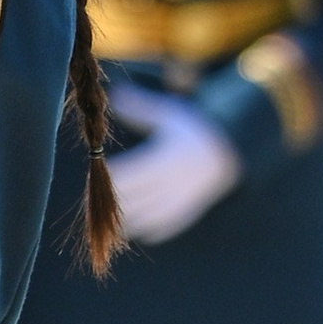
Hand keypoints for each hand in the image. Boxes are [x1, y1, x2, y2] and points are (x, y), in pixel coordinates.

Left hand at [106, 85, 242, 243]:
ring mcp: (180, 200)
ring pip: (143, 218)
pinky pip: (159, 229)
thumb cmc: (191, 130)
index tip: (98, 172)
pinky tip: (132, 225)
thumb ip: (140, 109)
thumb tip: (113, 94)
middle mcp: (173, 181)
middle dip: (111, 201)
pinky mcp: (185, 214)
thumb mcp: (170, 114)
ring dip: (123, 219)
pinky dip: (143, 229)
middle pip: (132, 199)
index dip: (110, 176)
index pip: (130, 172)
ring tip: (108, 215)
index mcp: (167, 156)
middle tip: (94, 198)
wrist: (228, 153)